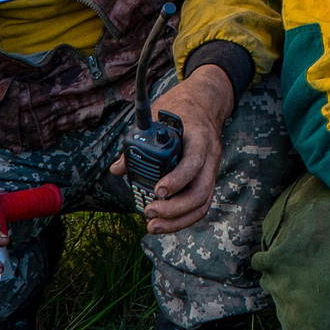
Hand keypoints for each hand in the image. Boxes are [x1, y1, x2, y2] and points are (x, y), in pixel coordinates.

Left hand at [107, 63, 232, 233]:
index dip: (176, 180)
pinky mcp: (208, 180)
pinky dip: (182, 218)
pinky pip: (199, 205)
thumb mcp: (159, 115)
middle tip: (149, 212)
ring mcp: (212, 171)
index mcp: (199, 138)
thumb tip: (118, 169)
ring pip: (201, 204)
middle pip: (199, 193)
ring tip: (153, 225)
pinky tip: (165, 223)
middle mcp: (210, 157)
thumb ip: (140, 141)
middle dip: (173, 209)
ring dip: (177, 221)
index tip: (157, 191)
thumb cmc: (181, 109)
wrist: (206, 104)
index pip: (193, 163)